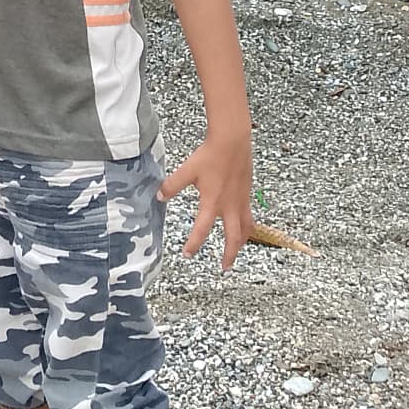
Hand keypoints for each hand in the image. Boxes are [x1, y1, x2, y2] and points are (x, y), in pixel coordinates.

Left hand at [159, 132, 253, 271]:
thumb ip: (172, 185)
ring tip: (237, 250)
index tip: (187, 254)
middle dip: (229, 254)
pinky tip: (244, 226)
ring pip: (245, 228)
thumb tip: (159, 197)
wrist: (232, 142)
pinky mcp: (247, 194)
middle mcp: (229, 205)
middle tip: (224, 267)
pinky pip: (249, 216)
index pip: (202, 229)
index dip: (194, 244)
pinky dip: (248, 226)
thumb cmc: (210, 155)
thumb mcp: (187, 170)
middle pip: (232, 237)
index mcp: (212, 202)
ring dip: (241, 242)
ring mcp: (241, 201)